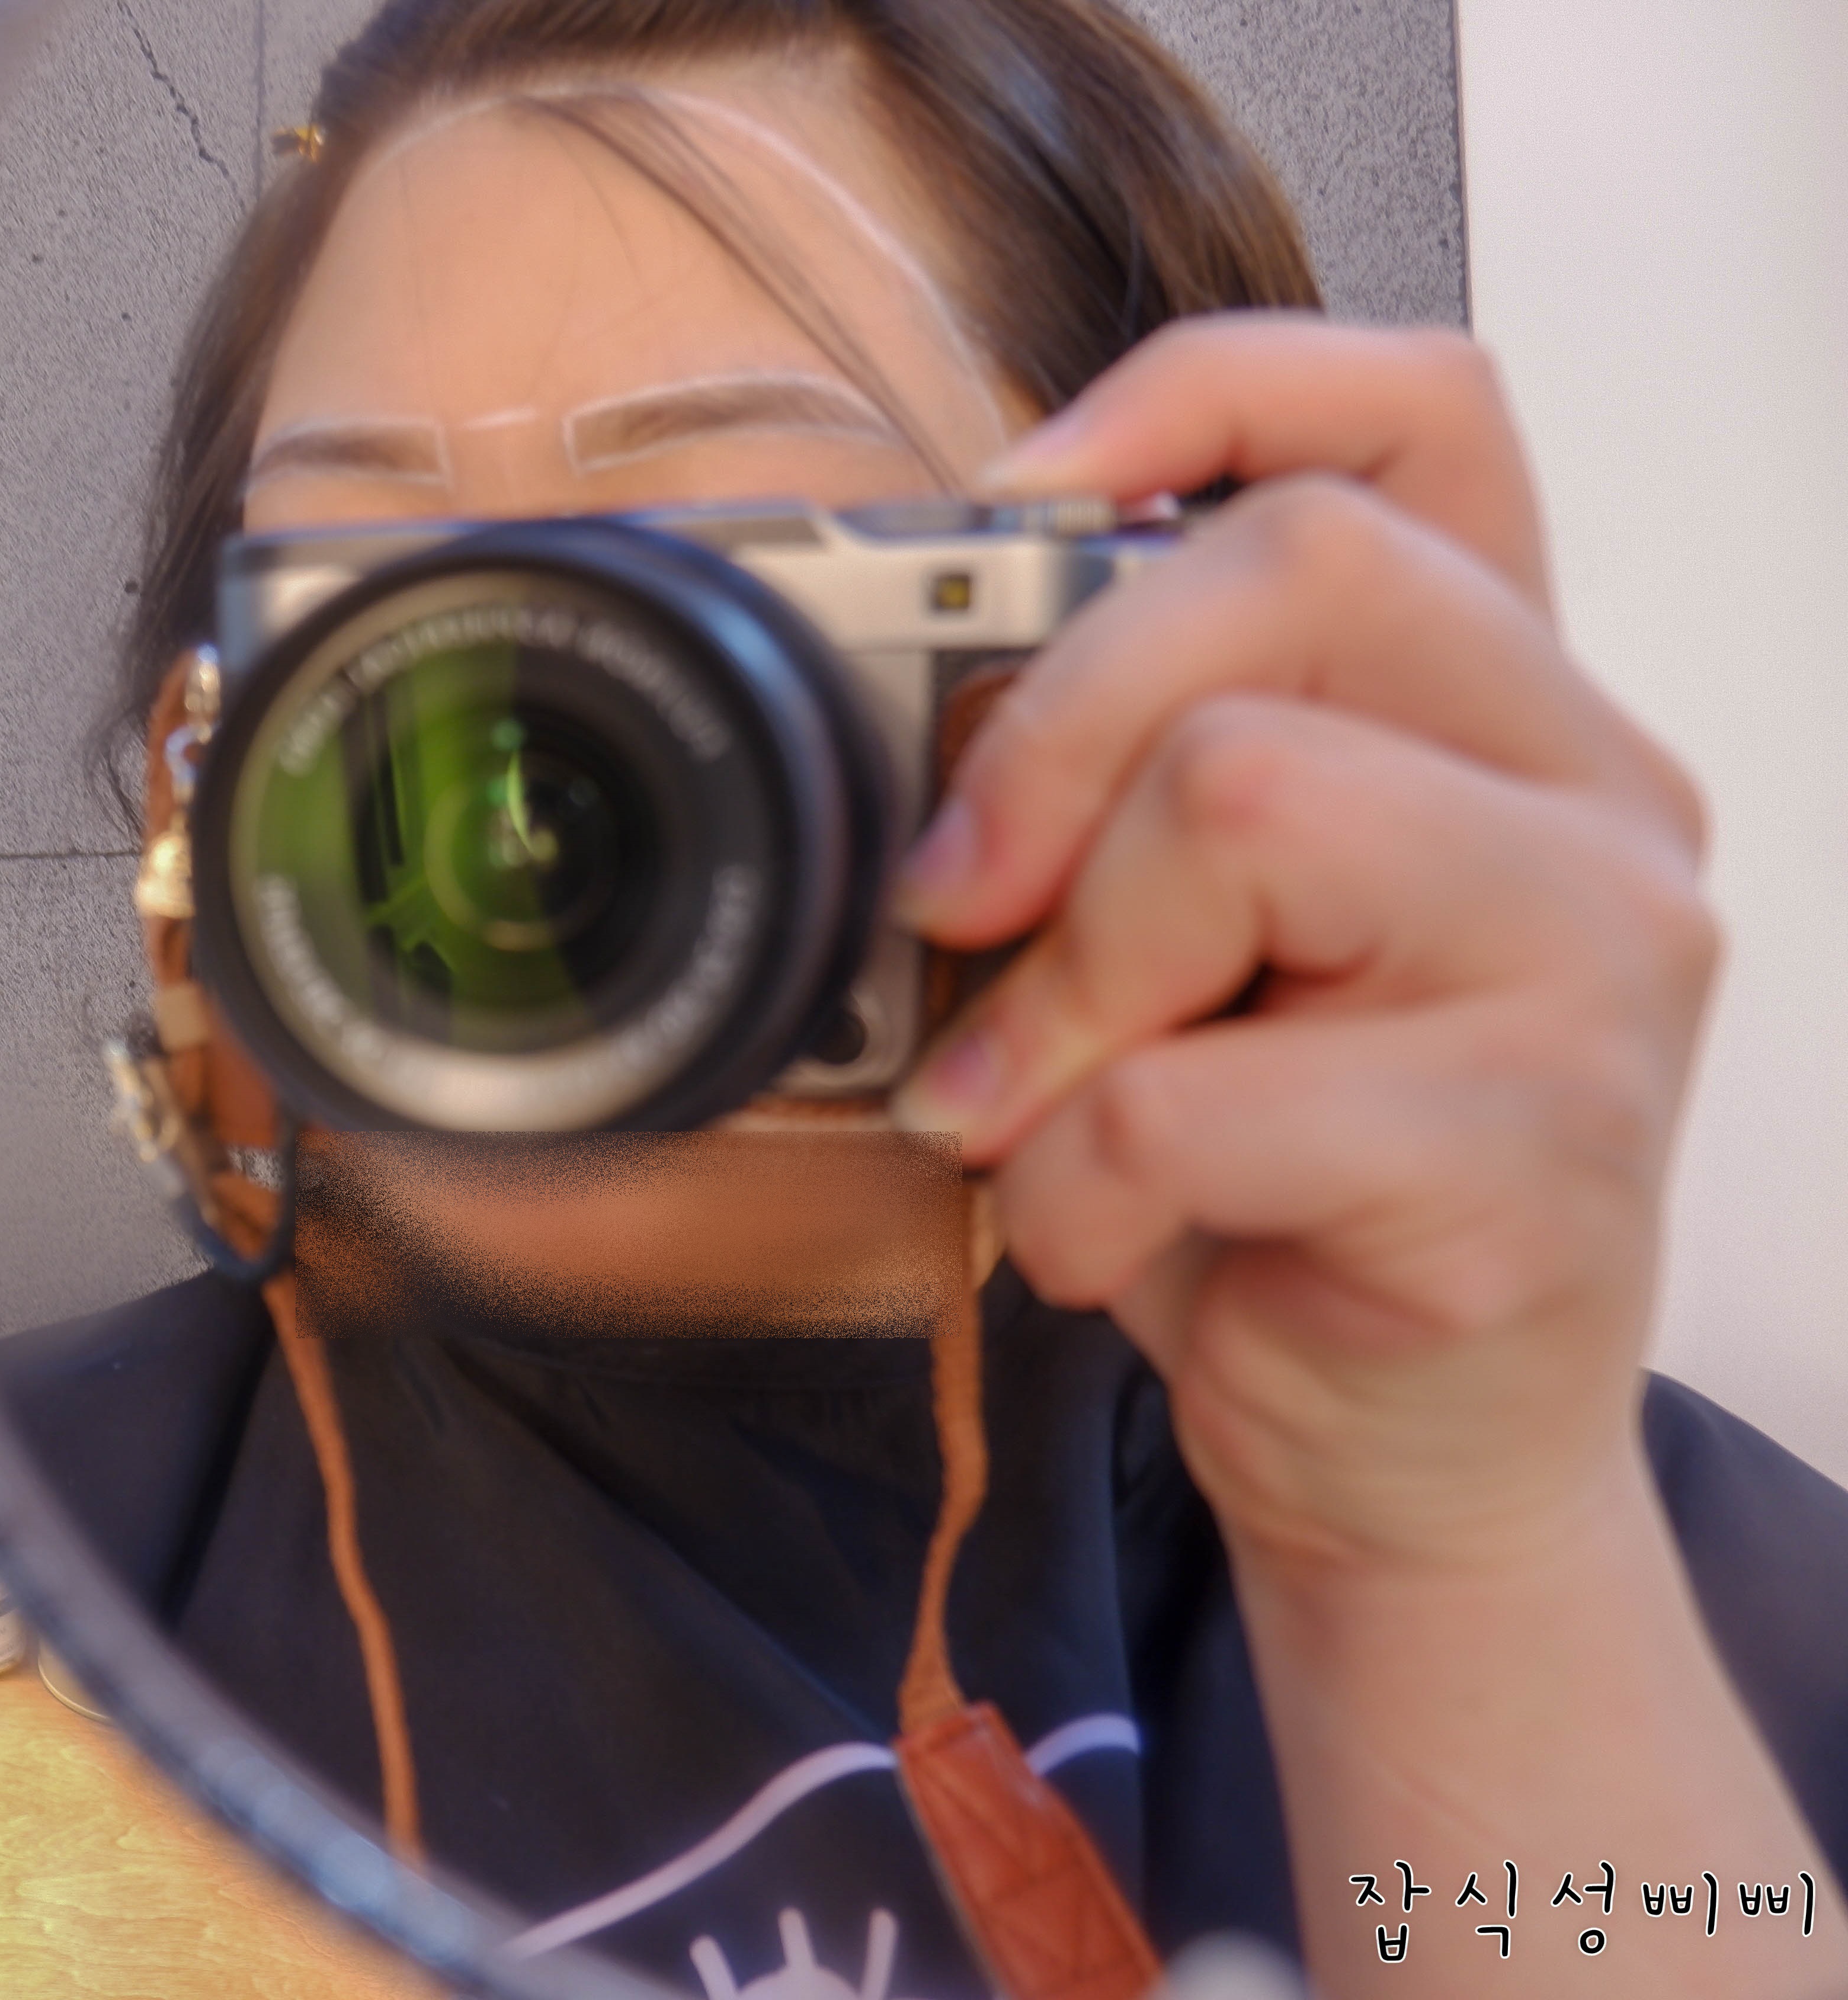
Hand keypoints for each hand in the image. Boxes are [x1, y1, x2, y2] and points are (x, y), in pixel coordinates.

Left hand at [888, 313, 1714, 1578]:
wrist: (1408, 1458)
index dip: (1202, 396)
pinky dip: (1074, 1180)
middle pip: (1294, 567)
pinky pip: (1199, 1087)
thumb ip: (1111, 803)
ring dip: (1065, 983)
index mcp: (1501, 710)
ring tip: (1038, 1107)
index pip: (1422, 414)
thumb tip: (906, 706)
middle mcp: (1594, 794)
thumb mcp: (1175, 950)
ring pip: (1248, 798)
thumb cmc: (1278, 1190)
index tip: (1009, 506)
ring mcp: (1601, 959)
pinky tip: (1099, 1234)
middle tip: (956, 898)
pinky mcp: (1544, 1141)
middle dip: (1055, 726)